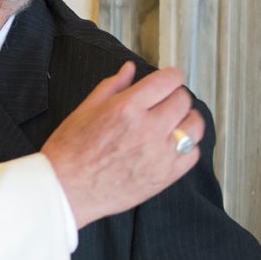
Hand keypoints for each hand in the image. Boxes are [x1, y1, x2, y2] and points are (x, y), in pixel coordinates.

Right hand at [42, 61, 203, 228]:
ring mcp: (159, 154)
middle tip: (165, 101)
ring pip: (194, 126)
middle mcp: (148, 129)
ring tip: (174, 122)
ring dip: (187, 120)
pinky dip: (186, 147)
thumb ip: (113, 86)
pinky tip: (171, 146)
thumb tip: (129, 69)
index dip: (171, 76)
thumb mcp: (85, 110)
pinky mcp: (164, 176)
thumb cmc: (69, 152)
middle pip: (183, 101)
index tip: (169, 78)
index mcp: (127, 108)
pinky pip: (191, 155)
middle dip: (175, 96)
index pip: (168, 81)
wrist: (65, 189)